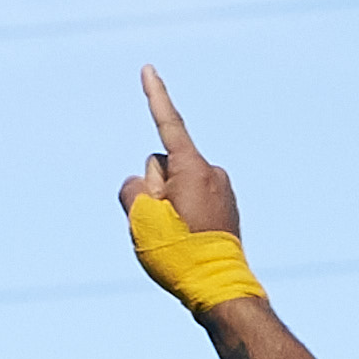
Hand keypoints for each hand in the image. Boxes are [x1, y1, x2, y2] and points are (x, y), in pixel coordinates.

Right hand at [116, 65, 242, 269]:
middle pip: (162, 166)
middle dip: (155, 188)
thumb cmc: (179, 254)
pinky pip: (190, 202)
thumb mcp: (141, 219)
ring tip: (179, 237)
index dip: (155, 95)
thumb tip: (145, 183)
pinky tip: (189, 241)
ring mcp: (221, 189)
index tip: (148, 68)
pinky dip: (183, 216)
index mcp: (192, 167)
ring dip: (169, 205)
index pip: (167, 122)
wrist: (219, 289)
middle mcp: (212, 171)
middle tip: (165, 225)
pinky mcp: (225, 208)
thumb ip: (133, 189)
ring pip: (176, 187)